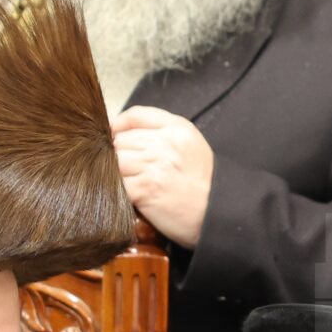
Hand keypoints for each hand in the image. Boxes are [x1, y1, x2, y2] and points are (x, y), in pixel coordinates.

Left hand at [112, 107, 213, 247]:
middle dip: (117, 155)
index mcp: (177, 129)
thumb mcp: (191, 146)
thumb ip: (162, 133)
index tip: (115, 140)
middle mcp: (165, 144)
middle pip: (120, 139)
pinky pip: (117, 183)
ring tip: (129, 184)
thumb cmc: (204, 184)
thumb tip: (122, 132)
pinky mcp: (145, 189)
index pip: (134, 116)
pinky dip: (118, 190)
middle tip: (128, 171)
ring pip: (114, 160)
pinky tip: (130, 196)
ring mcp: (154, 166)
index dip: (118, 127)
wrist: (218, 214)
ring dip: (116, 173)